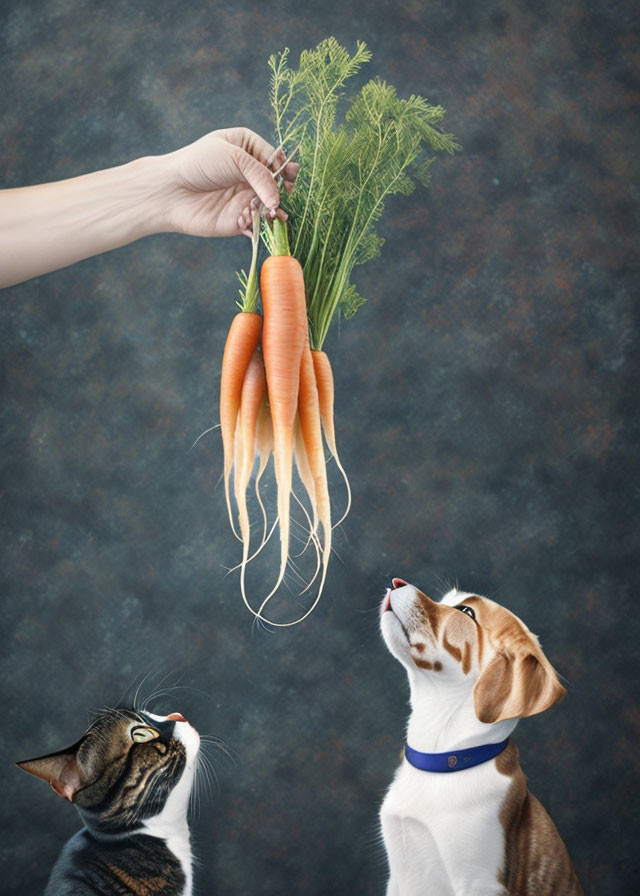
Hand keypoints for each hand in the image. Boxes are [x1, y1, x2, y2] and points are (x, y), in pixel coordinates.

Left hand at [162, 127, 299, 237]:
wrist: (171, 190)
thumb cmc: (198, 163)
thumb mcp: (234, 157)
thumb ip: (261, 175)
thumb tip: (278, 198)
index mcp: (247, 148)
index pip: (275, 158)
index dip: (285, 167)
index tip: (289, 175)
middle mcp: (248, 174)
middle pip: (276, 183)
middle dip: (282, 190)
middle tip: (282, 194)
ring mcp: (244, 197)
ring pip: (271, 206)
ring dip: (275, 211)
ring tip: (274, 213)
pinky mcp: (238, 219)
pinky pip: (257, 225)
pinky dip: (258, 224)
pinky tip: (247, 218)